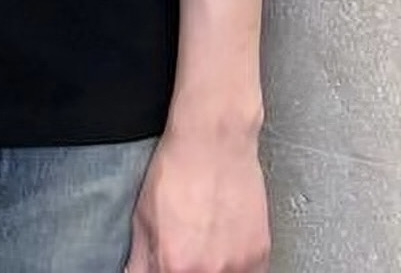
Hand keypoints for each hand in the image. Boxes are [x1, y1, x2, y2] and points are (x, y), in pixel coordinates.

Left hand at [124, 125, 270, 271]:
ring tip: (206, 245)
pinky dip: (235, 266)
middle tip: (186, 248)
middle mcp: (208, 271)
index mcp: (174, 265)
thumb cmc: (178, 169)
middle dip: (186, 267)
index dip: (163, 271)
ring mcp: (238, 266)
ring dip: (211, 269)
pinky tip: (224, 246)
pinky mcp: (260, 255)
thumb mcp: (143, 214)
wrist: (213, 140)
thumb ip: (140, 258)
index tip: (165, 263)